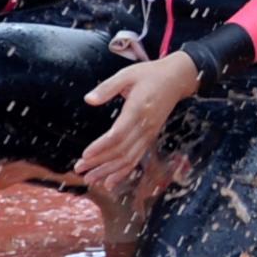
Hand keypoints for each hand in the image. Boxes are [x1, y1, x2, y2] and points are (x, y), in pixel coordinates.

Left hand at [74, 51, 201, 195]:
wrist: (178, 78)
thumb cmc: (150, 74)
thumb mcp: (128, 74)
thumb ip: (108, 87)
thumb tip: (88, 100)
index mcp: (138, 109)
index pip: (118, 134)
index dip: (101, 147)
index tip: (85, 155)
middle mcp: (146, 125)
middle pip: (121, 150)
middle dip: (99, 163)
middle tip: (79, 170)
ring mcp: (150, 132)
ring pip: (129, 158)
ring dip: (109, 171)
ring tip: (90, 179)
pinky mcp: (151, 136)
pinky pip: (137, 157)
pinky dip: (123, 171)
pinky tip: (110, 182)